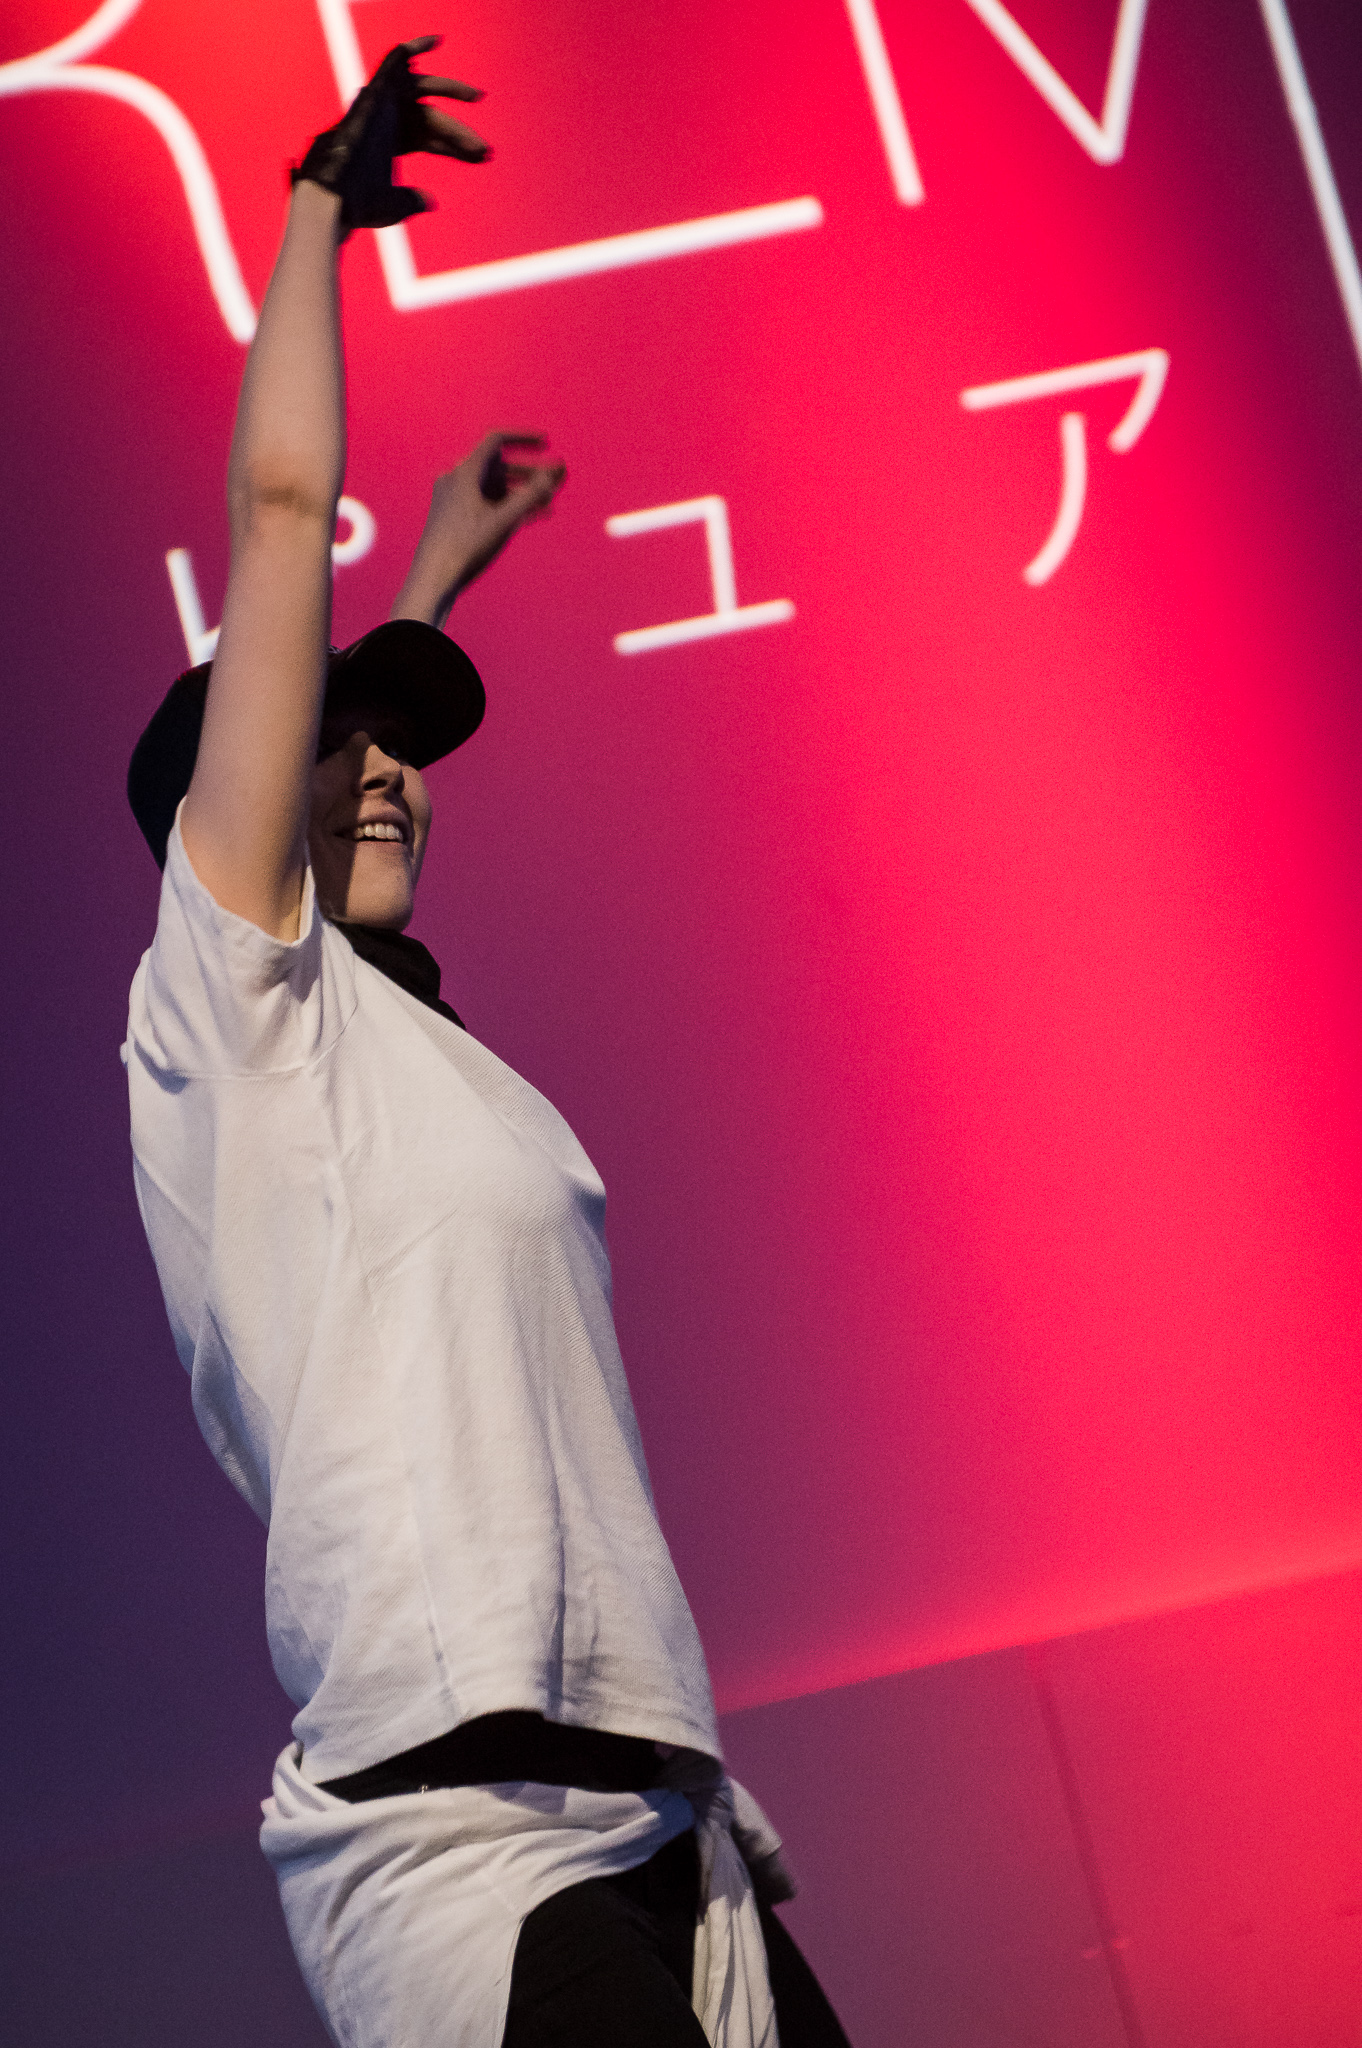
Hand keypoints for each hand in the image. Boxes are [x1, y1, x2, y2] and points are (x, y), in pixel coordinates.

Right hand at [293, 35, 488, 235]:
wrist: (339, 192)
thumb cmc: (360, 203)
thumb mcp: (395, 203)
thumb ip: (412, 200)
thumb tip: (432, 203)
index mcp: (392, 143)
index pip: (432, 139)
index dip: (457, 147)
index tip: (482, 156)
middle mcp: (389, 120)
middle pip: (432, 117)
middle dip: (459, 131)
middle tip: (486, 149)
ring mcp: (383, 104)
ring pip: (423, 89)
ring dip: (450, 89)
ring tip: (477, 97)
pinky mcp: (377, 91)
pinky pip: (395, 59)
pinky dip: (414, 46)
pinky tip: (438, 40)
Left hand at [390, 432, 567, 626]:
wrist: (434, 576)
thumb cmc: (465, 546)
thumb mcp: (504, 520)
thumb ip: (531, 495)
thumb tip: (554, 473)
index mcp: (465, 473)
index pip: (497, 441)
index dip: (523, 438)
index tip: (545, 441)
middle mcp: (458, 480)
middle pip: (499, 467)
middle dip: (530, 473)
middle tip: (555, 480)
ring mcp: (455, 498)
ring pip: (495, 487)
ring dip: (521, 492)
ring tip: (548, 502)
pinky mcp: (456, 516)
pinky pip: (487, 503)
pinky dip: (508, 506)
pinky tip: (530, 516)